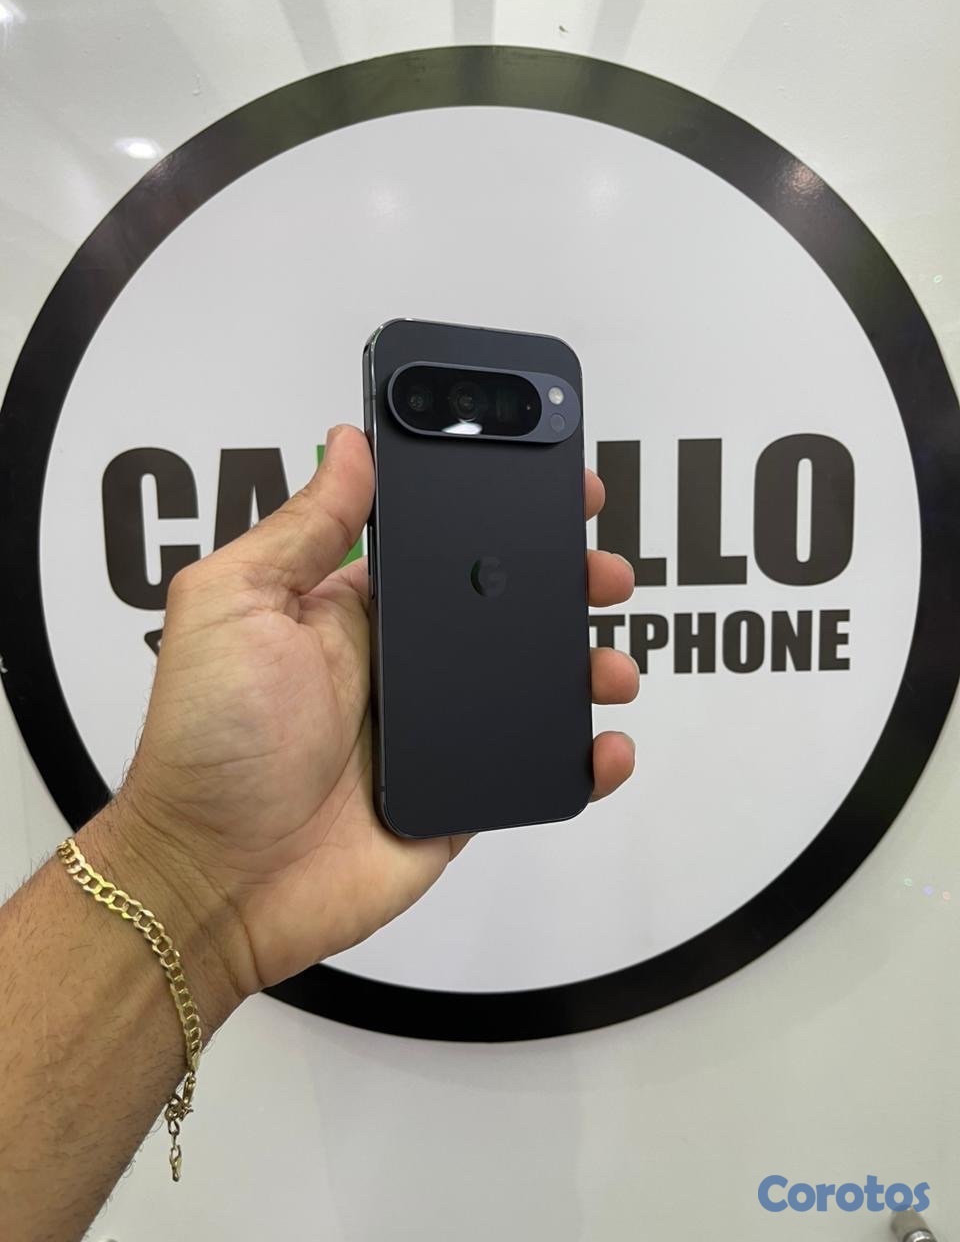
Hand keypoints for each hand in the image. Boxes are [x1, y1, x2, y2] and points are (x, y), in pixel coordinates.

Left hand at [100, 425, 636, 1023]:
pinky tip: (606, 747)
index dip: (502, 512)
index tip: (556, 485)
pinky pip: (535, 769)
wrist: (217, 879)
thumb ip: (302, 530)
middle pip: (504, 609)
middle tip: (606, 572)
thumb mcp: (235, 606)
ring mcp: (435, 732)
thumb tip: (350, 443)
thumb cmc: (210, 740)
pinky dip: (584, 760)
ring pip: (532, 685)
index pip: (444, 544)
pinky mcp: (459, 796)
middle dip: (566, 582)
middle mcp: (401, 664)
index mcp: (353, 611)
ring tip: (612, 664)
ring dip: (585, 665)